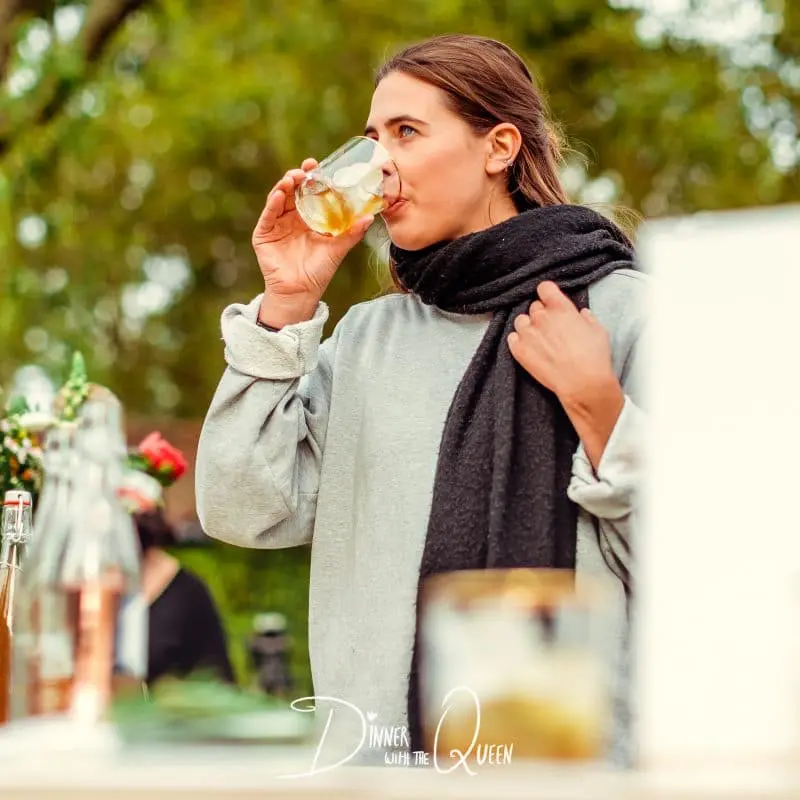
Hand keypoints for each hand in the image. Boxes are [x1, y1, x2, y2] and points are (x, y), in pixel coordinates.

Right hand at [252, 158, 372, 304]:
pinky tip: (279, 194)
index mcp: (308, 217)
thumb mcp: (338, 249)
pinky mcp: (263, 234)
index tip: (318, 165)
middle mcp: (291, 217)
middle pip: (292, 190)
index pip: (309, 192)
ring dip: (284, 186)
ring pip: (278, 198)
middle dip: (298, 177)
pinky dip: (272, 203)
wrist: (301, 292)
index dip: (312, 178)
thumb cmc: (319, 271)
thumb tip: (370, 217)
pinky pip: (267, 215)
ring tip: (293, 178)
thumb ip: (352, 233)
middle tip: (306, 169)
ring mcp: (276, 224)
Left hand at [507, 281, 617, 405]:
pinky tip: (528, 348)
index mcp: (561, 308)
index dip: (547, 293)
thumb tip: (581, 314)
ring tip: (537, 338)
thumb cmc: (594, 357)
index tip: (549, 300)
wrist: (582, 383)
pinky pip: (511, 338)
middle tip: (549, 327)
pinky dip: (518, 341)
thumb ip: (587, 319)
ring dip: (527, 326)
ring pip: (520, 321)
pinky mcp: (519, 350)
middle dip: (541, 314)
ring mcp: (528, 334)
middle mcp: (541, 317)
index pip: (544, 288)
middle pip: (534, 306)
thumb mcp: (598, 331)